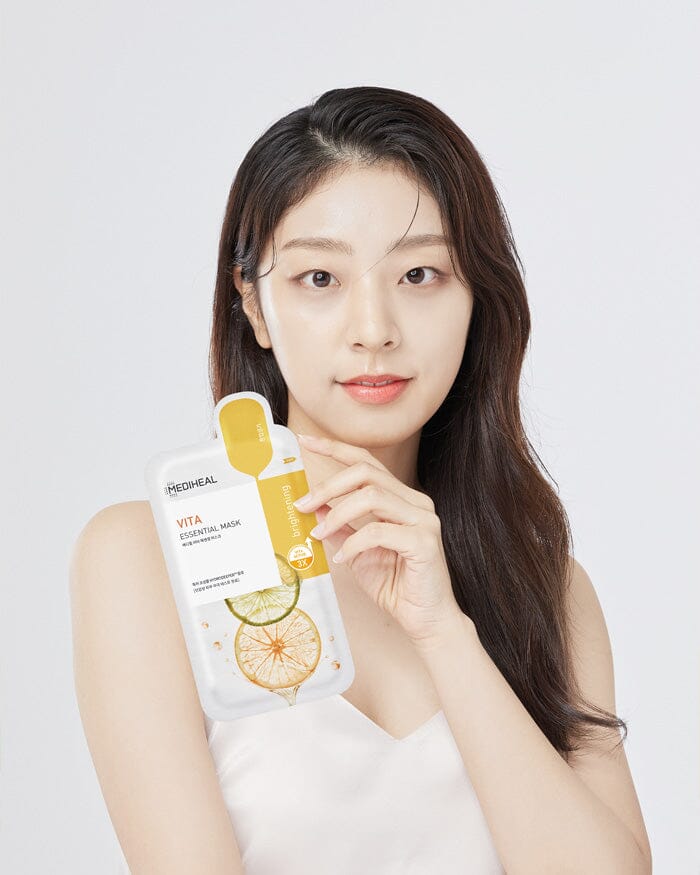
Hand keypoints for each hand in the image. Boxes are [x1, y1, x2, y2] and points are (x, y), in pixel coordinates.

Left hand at [293, 433, 467, 650]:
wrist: (426, 620)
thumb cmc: (395, 586)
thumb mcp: (356, 552)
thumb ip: (340, 528)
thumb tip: (313, 507)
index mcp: (401, 499)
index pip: (367, 463)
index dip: (335, 449)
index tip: (305, 441)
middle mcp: (415, 502)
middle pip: (366, 473)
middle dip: (329, 485)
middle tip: (302, 504)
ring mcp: (424, 519)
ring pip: (372, 496)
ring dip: (337, 514)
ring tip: (319, 534)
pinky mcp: (424, 541)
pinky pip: (379, 530)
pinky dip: (354, 542)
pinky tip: (344, 558)